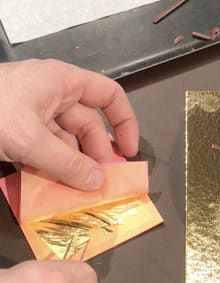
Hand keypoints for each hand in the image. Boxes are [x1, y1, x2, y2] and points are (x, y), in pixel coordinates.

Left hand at [0, 59, 137, 189]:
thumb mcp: (29, 139)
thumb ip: (67, 163)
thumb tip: (99, 183)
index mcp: (62, 82)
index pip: (108, 95)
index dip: (124, 122)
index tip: (128, 151)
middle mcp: (53, 95)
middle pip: (88, 125)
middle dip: (98, 154)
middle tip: (103, 182)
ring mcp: (35, 114)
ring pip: (67, 142)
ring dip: (75, 166)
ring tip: (81, 191)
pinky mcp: (19, 130)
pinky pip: (47, 150)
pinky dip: (54, 168)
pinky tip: (57, 187)